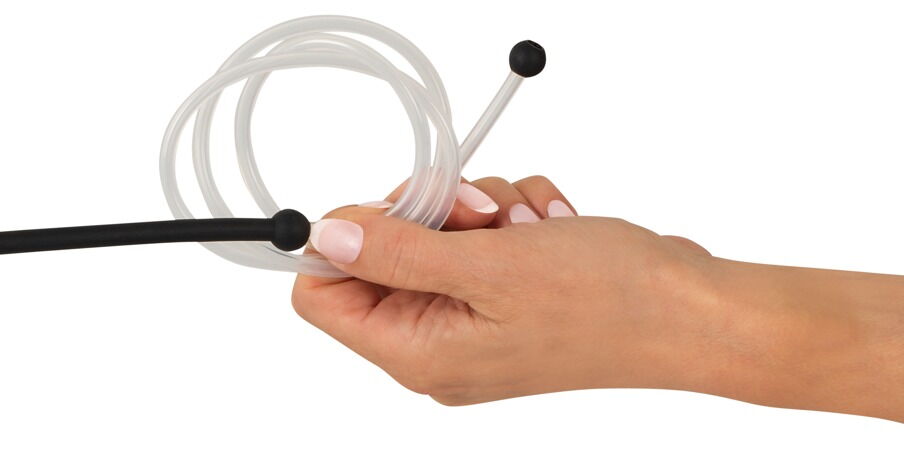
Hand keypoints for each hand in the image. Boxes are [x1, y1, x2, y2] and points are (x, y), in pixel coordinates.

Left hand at [291, 176, 717, 404]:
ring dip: (481, 207)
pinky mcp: (506, 294)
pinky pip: (478, 235)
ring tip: (530, 222)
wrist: (692, 311)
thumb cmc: (607, 302)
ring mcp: (473, 318)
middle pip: (381, 254)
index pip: (323, 296)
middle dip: (430, 212)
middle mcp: (438, 342)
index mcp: (418, 352)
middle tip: (478, 208)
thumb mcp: (488, 267)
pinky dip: (512, 215)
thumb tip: (326, 237)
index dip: (343, 241)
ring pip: (434, 232)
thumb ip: (398, 252)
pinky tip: (552, 225)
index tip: (393, 206)